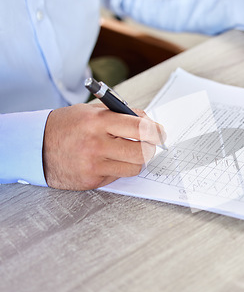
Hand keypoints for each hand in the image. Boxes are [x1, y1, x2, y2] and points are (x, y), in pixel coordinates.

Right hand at [42, 103, 165, 189]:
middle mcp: (96, 144)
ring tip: (128, 152)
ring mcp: (93, 164)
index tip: (160, 133)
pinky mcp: (91, 180)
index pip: (140, 128)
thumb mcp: (92, 111)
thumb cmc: (68, 126)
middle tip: (150, 144)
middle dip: (151, 148)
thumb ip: (122, 115)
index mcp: (98, 121)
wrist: (35, 146)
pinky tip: (109, 160)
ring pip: (135, 167)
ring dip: (137, 160)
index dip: (156, 131)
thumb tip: (150, 124)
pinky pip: (119, 176)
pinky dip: (120, 168)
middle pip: (142, 151)